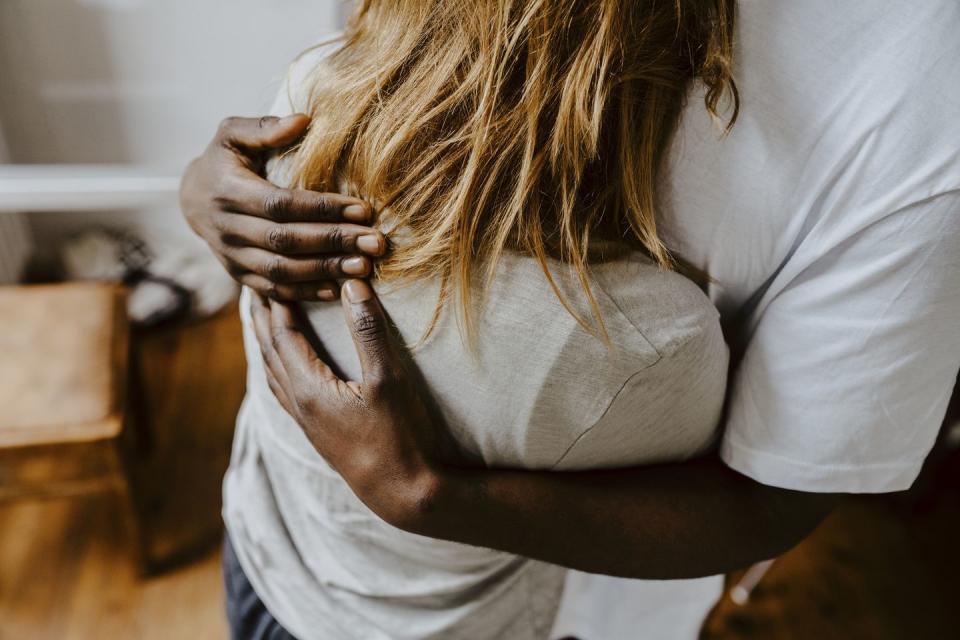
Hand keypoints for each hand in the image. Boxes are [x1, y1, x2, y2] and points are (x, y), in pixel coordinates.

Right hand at [179, 115, 386, 300]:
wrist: (192, 200)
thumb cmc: (223, 161)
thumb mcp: (232, 135)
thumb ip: (263, 127)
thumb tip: (303, 121)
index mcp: (228, 192)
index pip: (282, 204)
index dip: (324, 209)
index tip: (363, 209)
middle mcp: (228, 229)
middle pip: (287, 241)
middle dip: (334, 242)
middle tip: (375, 243)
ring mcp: (232, 258)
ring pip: (283, 270)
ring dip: (326, 270)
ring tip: (364, 267)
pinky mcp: (240, 277)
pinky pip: (275, 290)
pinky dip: (307, 293)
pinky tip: (339, 289)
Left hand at [250, 280, 456, 528]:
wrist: (401, 492)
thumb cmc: (399, 435)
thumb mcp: (388, 379)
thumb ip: (368, 330)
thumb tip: (351, 286)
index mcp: (309, 389)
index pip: (282, 335)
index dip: (276, 302)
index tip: (269, 273)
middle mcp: (298, 405)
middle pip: (269, 352)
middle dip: (261, 317)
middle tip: (252, 286)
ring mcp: (305, 422)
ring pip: (272, 373)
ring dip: (265, 342)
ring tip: (261, 320)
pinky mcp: (316, 433)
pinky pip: (282, 390)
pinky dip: (276, 367)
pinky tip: (283, 368)